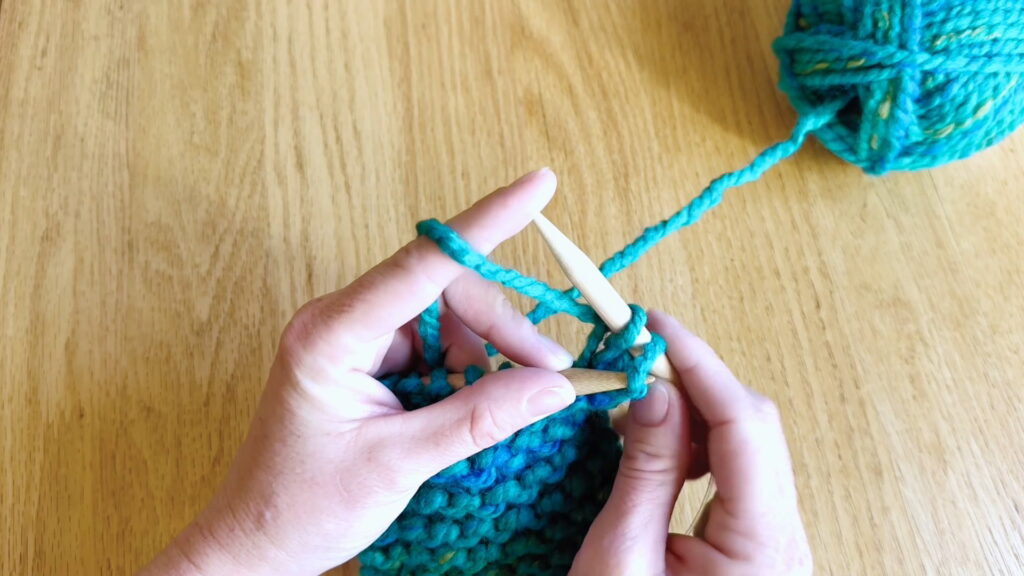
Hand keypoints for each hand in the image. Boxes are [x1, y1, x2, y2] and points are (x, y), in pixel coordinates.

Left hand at [140, 169, 578, 574]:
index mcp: (332, 334)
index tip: (537, 186)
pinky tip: (475, 400)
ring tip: (506, 398)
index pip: (422, 263)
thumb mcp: (399, 464)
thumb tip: (553, 385)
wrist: (256, 541)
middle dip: (500, 326)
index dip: (486, 223)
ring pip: (445, 315)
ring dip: (485, 350)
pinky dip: (465, 367)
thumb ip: (478, 418)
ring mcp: (355, 338)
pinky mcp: (368, 359)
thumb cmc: (302, 505)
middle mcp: (341, 321)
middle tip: (548, 371)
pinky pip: (434, 343)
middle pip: (444, 289)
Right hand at [571, 311, 811, 574]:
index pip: (745, 424)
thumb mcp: (621, 559)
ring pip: (740, 443)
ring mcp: (769, 538)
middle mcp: (781, 535)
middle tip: (630, 354)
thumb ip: (644, 471)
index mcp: (762, 545)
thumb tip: (651, 390)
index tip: (652, 325)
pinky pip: (728, 471)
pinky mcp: (750, 541)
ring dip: (687, 410)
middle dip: (690, 381)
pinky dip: (688, 444)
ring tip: (629, 400)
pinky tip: (648, 442)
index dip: (699, 363)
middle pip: (749, 426)